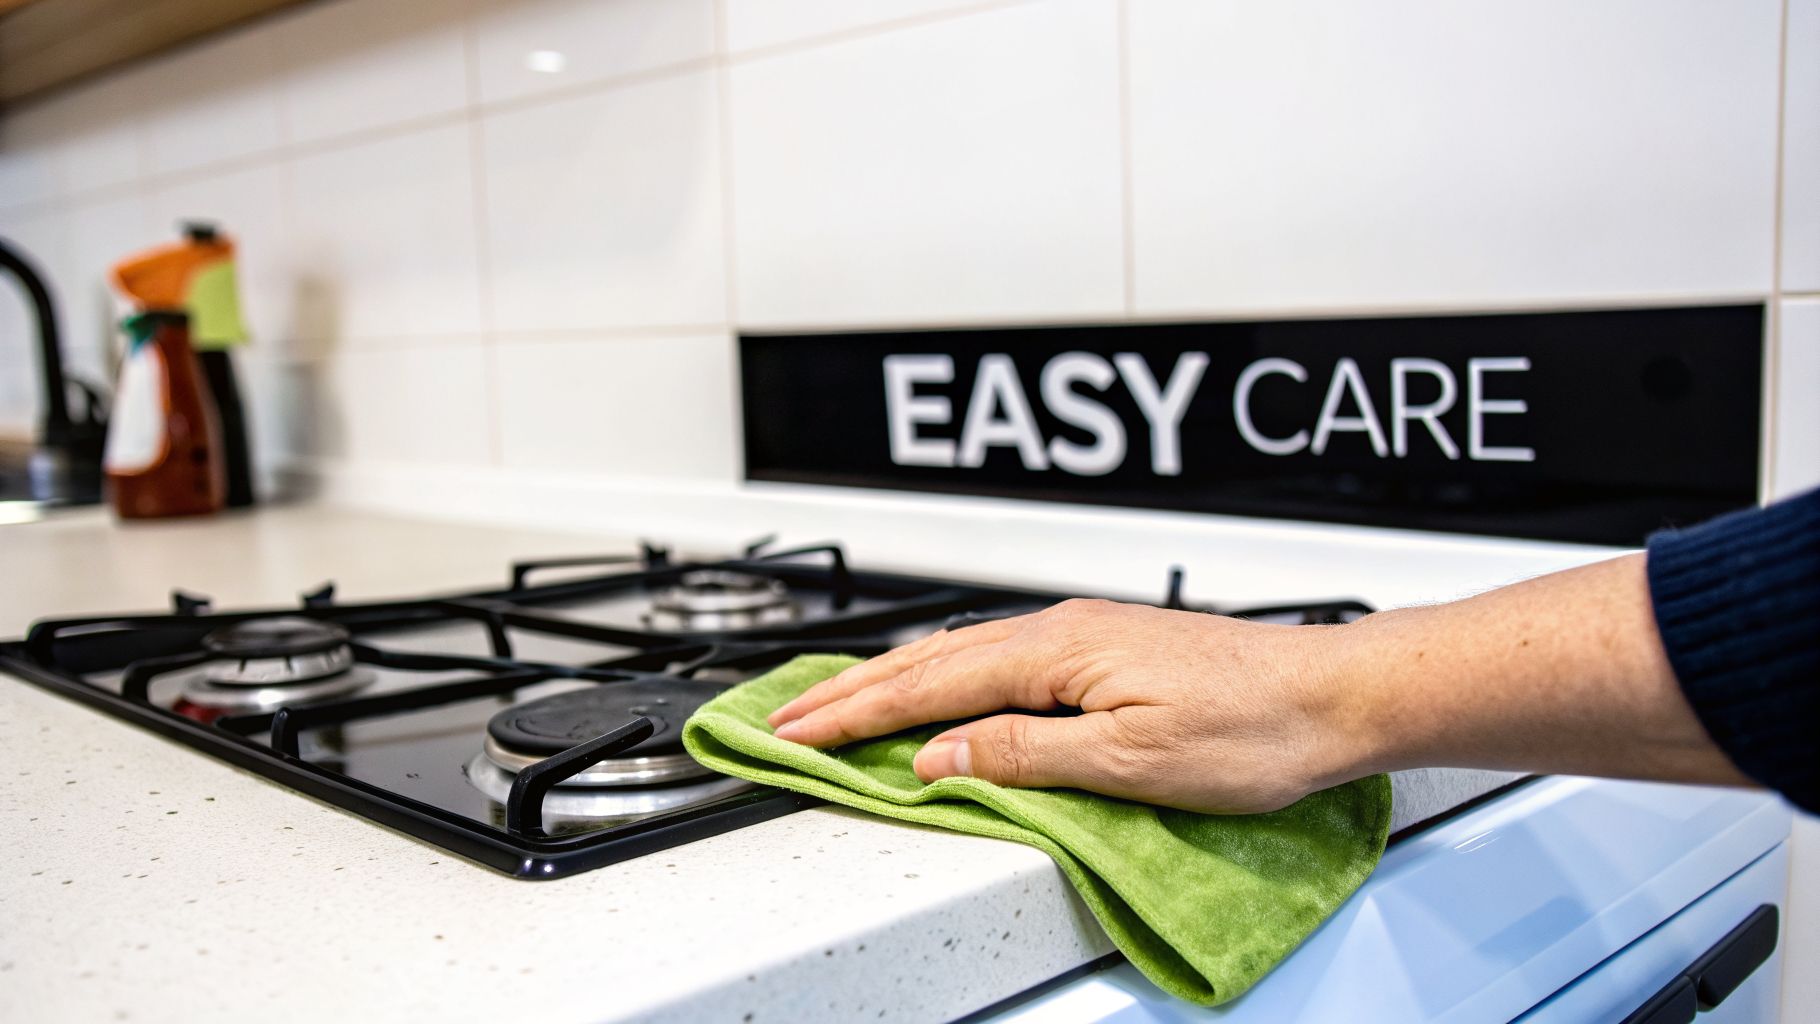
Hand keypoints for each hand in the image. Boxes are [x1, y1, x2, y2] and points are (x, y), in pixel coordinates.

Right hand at [767, 599, 1359, 813]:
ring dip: (894, 682)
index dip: (857, 713)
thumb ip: (1026, 754)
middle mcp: (1063, 629)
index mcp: (1058, 650)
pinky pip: (998, 660)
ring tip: (841, 704)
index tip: (798, 731)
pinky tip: (938, 693)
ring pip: (961, 655)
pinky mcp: (1106, 650)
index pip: (930, 684)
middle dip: (854, 690)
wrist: (1335, 694)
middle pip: (933, 659)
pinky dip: (945, 679)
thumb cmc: (1255, 726)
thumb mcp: (1132, 761)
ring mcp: (1084, 635)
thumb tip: (942, 756)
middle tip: (789, 715)